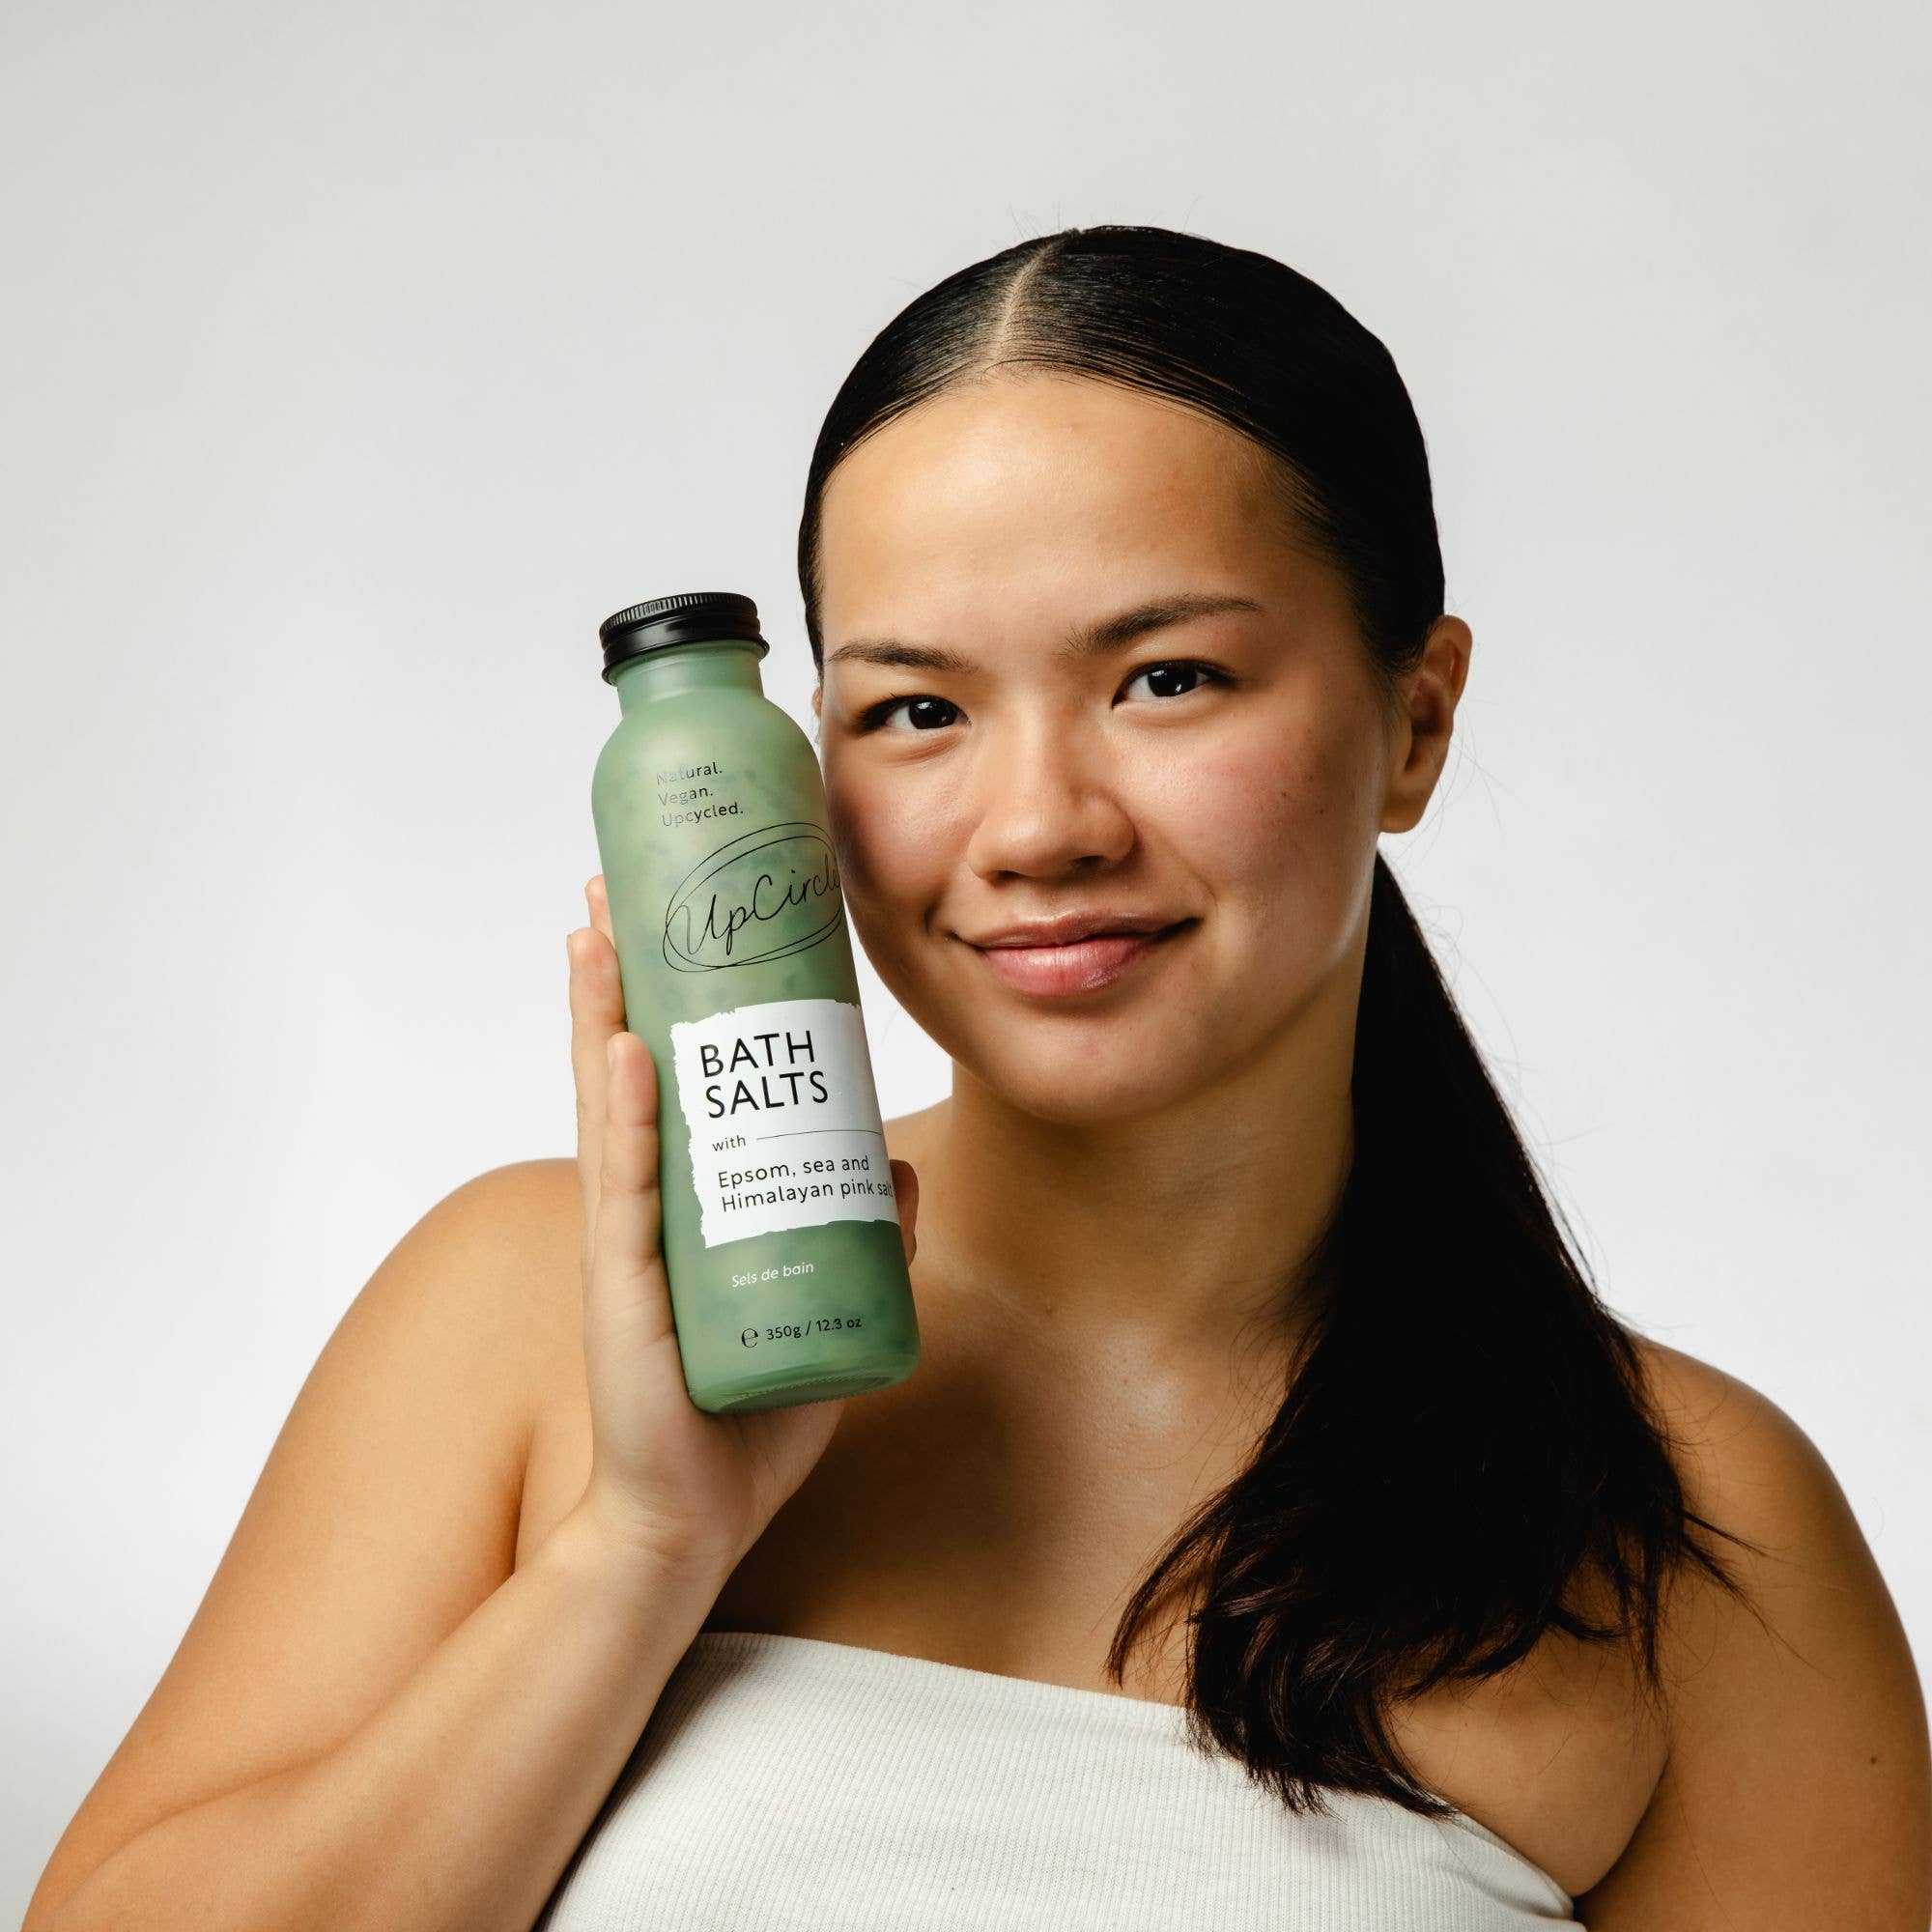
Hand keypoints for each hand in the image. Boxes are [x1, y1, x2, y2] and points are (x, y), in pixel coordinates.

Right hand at [563, 874, 919, 1584]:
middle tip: (606, 892)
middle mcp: (640, 1208)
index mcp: (676, 1205)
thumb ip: (864, 1236)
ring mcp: (626, 1241)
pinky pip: (626, 1183)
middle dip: (614, 977)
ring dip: (601, 1014)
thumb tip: (896, 1164)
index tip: (658, 922)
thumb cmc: (747, 1420)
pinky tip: (624, 1049)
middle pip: (620, 1067)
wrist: (691, 1520)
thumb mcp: (828, 1305)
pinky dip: (626, 1114)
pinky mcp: (626, 1285)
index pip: (661, 1082)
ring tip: (595, 931)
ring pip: (608, 1106)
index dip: (656, 1002)